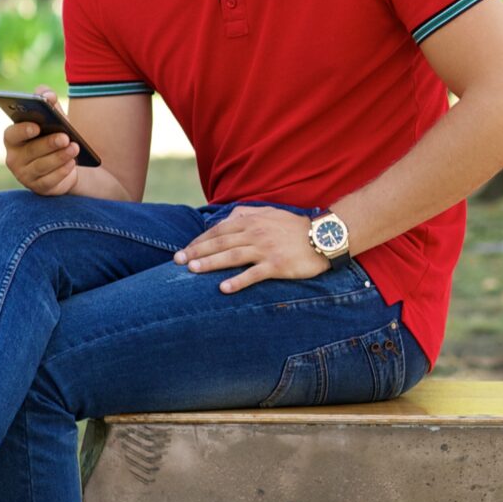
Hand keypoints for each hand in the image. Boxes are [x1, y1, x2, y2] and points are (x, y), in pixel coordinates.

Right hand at [2, 84, 78, 196]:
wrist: (68, 163)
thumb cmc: (55, 136)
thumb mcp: (54, 118)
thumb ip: (48, 102)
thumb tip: (47, 94)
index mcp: (14, 138)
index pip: (11, 134)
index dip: (22, 130)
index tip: (36, 126)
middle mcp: (14, 158)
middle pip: (30, 151)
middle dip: (48, 143)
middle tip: (65, 137)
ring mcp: (25, 175)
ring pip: (41, 166)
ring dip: (58, 157)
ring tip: (75, 148)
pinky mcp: (38, 187)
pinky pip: (48, 181)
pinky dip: (61, 172)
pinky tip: (72, 164)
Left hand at [175, 206, 331, 293]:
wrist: (325, 236)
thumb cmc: (295, 227)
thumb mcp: (270, 213)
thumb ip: (247, 214)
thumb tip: (225, 218)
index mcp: (252, 221)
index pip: (218, 231)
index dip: (199, 241)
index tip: (184, 251)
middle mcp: (256, 233)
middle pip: (220, 243)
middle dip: (197, 252)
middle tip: (178, 262)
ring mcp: (266, 249)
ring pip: (232, 256)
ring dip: (210, 263)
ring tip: (192, 271)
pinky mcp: (278, 264)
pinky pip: (254, 274)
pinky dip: (238, 281)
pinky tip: (224, 288)